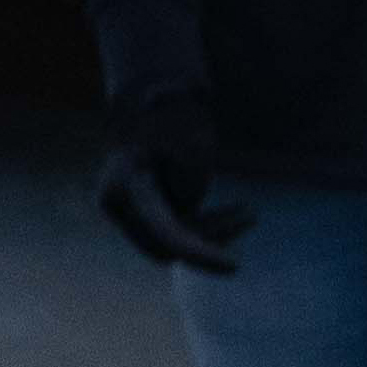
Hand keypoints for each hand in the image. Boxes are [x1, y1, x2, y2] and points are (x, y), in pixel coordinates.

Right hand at [92, 108, 251, 277]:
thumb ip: (190, 176)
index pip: (164, 234)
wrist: (154, 100)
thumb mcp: (190, 137)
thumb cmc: (173, 112)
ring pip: (175, 243)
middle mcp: (117, 206)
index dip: (200, 253)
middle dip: (210, 238)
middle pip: (168, 246)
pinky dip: (207, 226)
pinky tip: (237, 213)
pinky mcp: (144, 213)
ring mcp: (128, 212)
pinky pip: (178, 234)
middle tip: (249, 214)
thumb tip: (188, 208)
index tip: (235, 266)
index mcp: (122, 187)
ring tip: (249, 212)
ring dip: (214, 231)